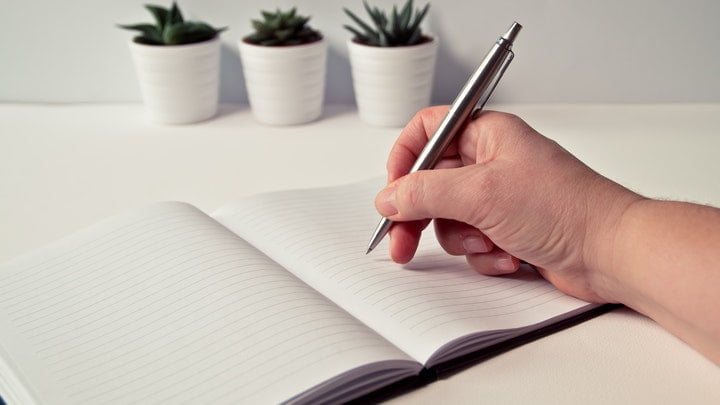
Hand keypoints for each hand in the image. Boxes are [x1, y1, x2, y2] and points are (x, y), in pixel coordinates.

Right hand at [375, 106, 640, 302]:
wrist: (611, 252)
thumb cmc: (565, 208)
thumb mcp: (481, 194)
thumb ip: (425, 193)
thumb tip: (388, 197)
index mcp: (488, 134)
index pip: (428, 130)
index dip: (404, 158)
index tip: (392, 190)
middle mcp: (492, 161)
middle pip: (431, 182)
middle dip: (418, 215)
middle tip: (401, 241)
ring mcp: (500, 198)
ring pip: (449, 218)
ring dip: (463, 239)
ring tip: (489, 243)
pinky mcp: (508, 229)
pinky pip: (473, 242)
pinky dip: (485, 255)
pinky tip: (510, 257)